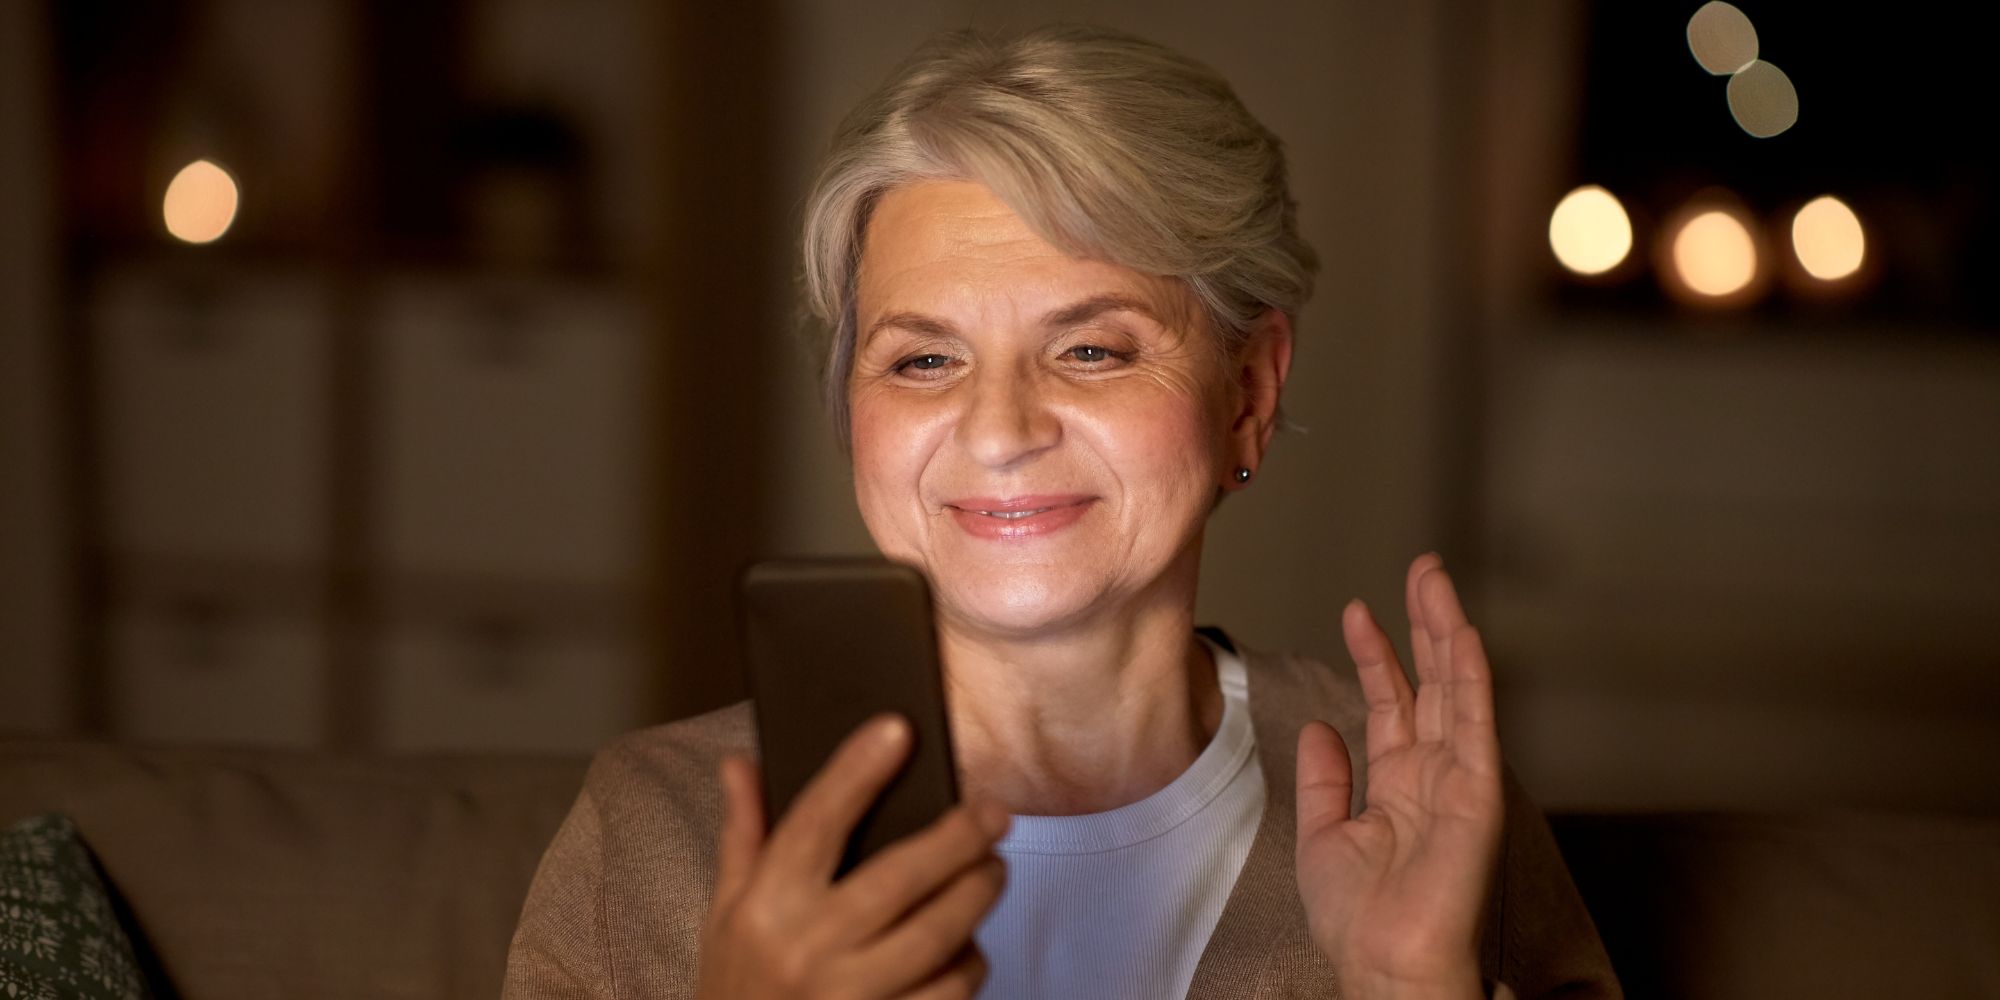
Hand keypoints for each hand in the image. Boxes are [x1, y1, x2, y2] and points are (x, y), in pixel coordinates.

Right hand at [697, 715, 1009, 998]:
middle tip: (994, 814)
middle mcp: (805, 950)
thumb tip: (741, 762)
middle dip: (960, 838)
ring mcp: (848, 998)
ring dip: (977, 898)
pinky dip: (968, 964)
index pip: (815, 822)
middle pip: (900, 876)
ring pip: (940, 936)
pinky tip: (968, 948)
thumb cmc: (738, 988)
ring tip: (991, 873)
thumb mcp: (725, 915)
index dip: (857, 771)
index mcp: (765, 907)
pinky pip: (950, 993)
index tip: (898, 729)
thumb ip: (744, 837)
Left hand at [1294, 554, 1503, 999]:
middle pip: (1433, 682)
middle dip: (1424, 623)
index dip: (1378, 655)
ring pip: (1458, 688)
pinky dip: (1470, 675)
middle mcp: (1434, 775)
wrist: (1381, 963)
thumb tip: (1320, 726)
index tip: (1358, 611)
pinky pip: (1476, 723)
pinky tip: (1460, 634)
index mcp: (1399, 785)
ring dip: (1448, 630)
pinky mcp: (1479, 792)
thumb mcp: (1321, 835)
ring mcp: (1461, 779)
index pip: (1393, 703)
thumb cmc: (1358, 921)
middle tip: (1419, 569)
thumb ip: (1323, 779)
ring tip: (1433, 578)